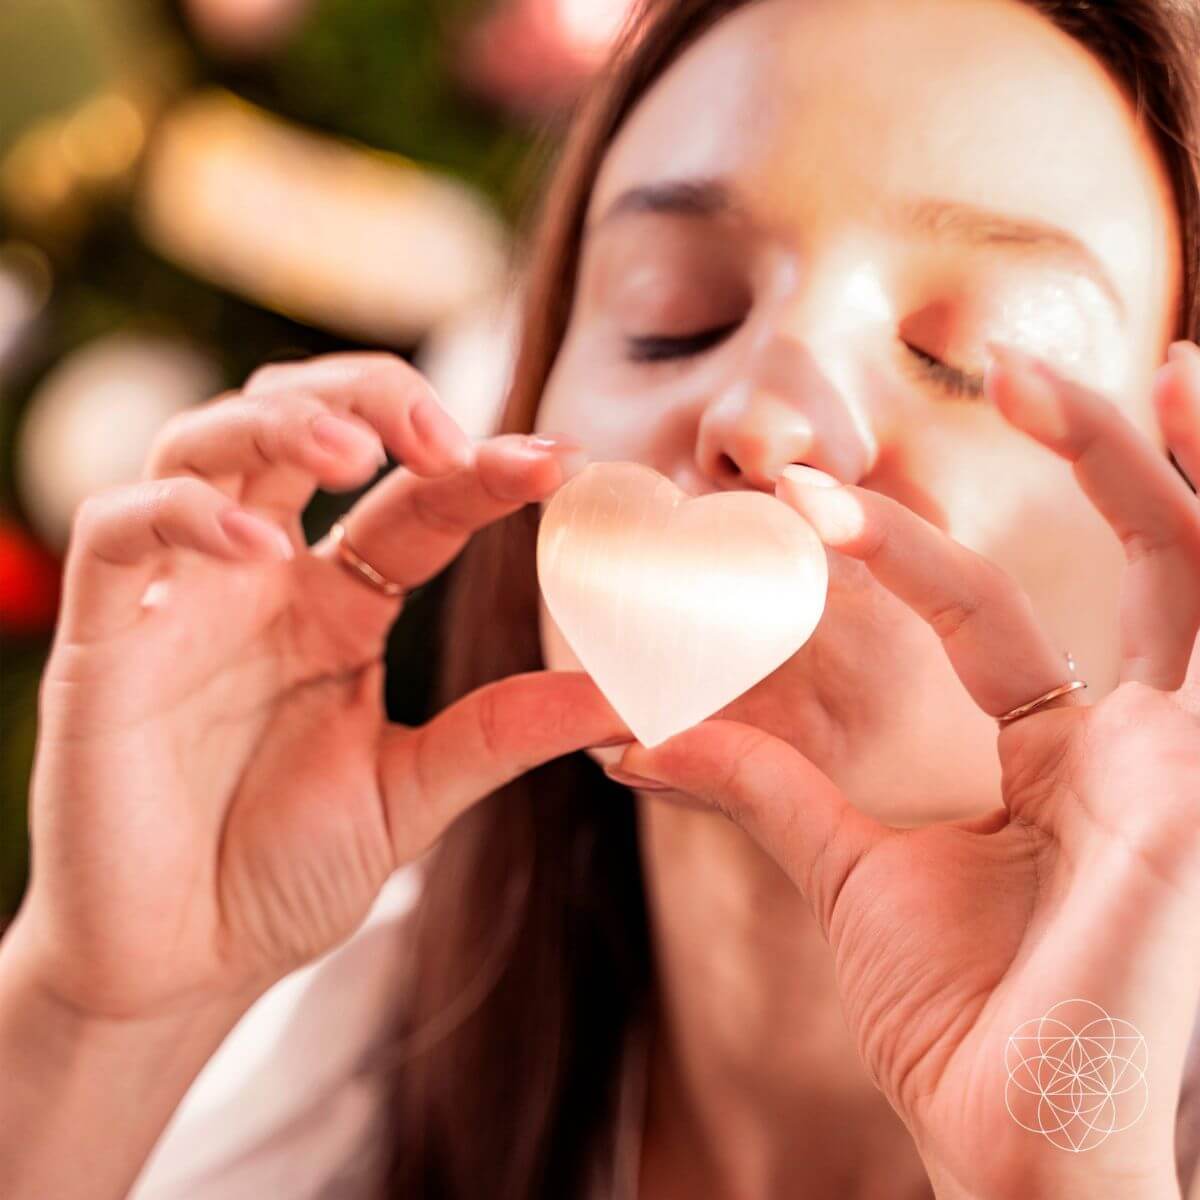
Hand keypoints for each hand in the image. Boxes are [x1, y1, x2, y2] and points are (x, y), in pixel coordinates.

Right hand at [13, 352, 630, 1023]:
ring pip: (208, 441)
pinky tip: (259, 545)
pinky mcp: (105, 638)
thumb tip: (629, 697)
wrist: (181, 965)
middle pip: (304, 421)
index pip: (413, 502)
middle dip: (376, 397)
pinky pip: (121, 528)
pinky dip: (186, 511)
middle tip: (449, 437)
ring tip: (357, 451)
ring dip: (284, 419)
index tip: (562, 462)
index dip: (481, 468)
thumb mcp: (415, 790)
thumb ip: (505, 731)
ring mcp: (182, 597)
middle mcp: (262, 580)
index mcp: (339, 607)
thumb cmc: (284, 873)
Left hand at [610, 342, 1199, 1199]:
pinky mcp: (1196, 771)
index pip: (993, 618)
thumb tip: (624, 737)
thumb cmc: (953, 1019)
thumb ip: (757, 784)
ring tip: (1073, 360)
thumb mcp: (844, 868)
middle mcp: (1140, 737)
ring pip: (1193, 560)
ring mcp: (1185, 750)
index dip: (908, 551)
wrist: (1016, 1137)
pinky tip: (1198, 397)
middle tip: (1007, 362)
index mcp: (1061, 757)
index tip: (814, 498)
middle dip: (1087, 452)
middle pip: (1135, 557)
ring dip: (1150, 453)